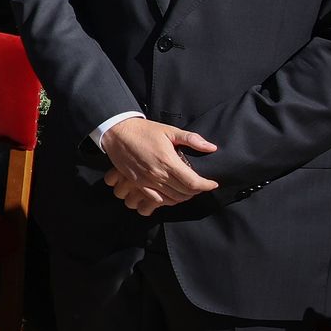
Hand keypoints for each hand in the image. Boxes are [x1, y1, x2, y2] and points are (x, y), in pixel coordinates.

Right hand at [99, 118, 218, 214]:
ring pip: (173, 198)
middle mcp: (158, 174)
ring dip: (184, 196)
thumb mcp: (169, 130)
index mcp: (168, 161)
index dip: (206, 185)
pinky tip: (173, 194)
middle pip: (185, 192)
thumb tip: (211, 147)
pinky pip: (157, 199)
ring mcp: (147, 181)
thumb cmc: (144, 130)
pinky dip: (169, 200)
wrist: (117, 133)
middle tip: (202, 184)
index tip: (213, 183)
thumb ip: (191, 139)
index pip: (193, 182)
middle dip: (197, 191)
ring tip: (189, 189)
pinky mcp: (138, 184)